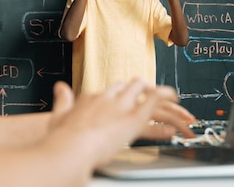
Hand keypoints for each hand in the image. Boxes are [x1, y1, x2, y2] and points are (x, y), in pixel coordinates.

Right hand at [46, 80, 186, 165]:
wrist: (68, 147)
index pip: (112, 90)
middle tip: (153, 96)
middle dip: (143, 89)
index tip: (127, 96)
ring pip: (144, 90)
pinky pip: (154, 103)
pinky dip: (166, 100)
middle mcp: (108, 98)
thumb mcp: (58, 116)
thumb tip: (60, 87)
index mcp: (92, 98)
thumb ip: (62, 100)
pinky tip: (174, 104)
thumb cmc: (61, 138)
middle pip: (130, 86)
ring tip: (173, 101)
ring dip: (159, 94)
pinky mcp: (133, 119)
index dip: (122, 93)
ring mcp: (121, 107)